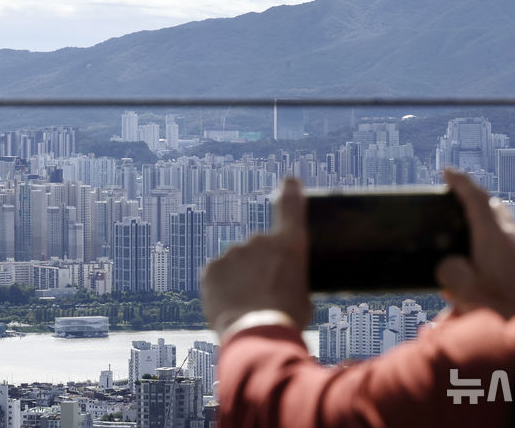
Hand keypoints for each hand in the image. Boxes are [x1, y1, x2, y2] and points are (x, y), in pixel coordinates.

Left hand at [201, 178, 311, 335]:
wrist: (256, 334)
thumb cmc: (287, 318)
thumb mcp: (303, 296)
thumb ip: (289, 278)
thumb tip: (281, 282)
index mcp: (289, 244)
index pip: (290, 204)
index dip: (290, 190)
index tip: (289, 180)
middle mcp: (260, 240)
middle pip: (259, 249)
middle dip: (260, 266)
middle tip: (264, 295)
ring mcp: (233, 252)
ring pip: (237, 263)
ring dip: (241, 279)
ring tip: (247, 307)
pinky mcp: (211, 268)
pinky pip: (218, 275)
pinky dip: (222, 287)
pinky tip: (231, 306)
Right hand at [437, 169, 514, 320]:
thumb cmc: (507, 309)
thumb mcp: (465, 291)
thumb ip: (448, 272)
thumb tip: (447, 266)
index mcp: (493, 237)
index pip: (476, 198)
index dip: (460, 182)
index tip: (447, 172)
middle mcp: (511, 237)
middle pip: (492, 206)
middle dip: (473, 198)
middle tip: (455, 200)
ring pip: (501, 223)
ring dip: (484, 220)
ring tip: (467, 232)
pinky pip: (508, 241)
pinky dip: (493, 240)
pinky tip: (484, 262)